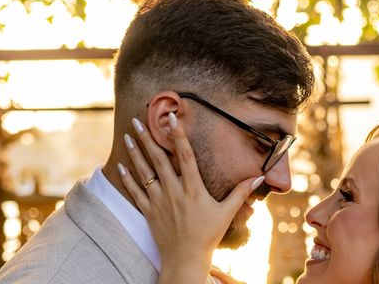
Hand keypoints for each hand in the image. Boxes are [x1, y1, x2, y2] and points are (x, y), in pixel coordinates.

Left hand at [118, 112, 263, 283]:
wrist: (186, 260)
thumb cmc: (208, 235)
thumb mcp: (227, 213)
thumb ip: (241, 193)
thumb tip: (258, 178)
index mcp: (193, 188)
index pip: (185, 155)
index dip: (178, 135)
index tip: (172, 118)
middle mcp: (174, 191)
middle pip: (159, 159)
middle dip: (148, 138)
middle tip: (139, 120)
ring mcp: (159, 201)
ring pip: (144, 172)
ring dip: (135, 153)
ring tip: (128, 136)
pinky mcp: (148, 211)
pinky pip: (135, 192)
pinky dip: (127, 178)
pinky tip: (120, 165)